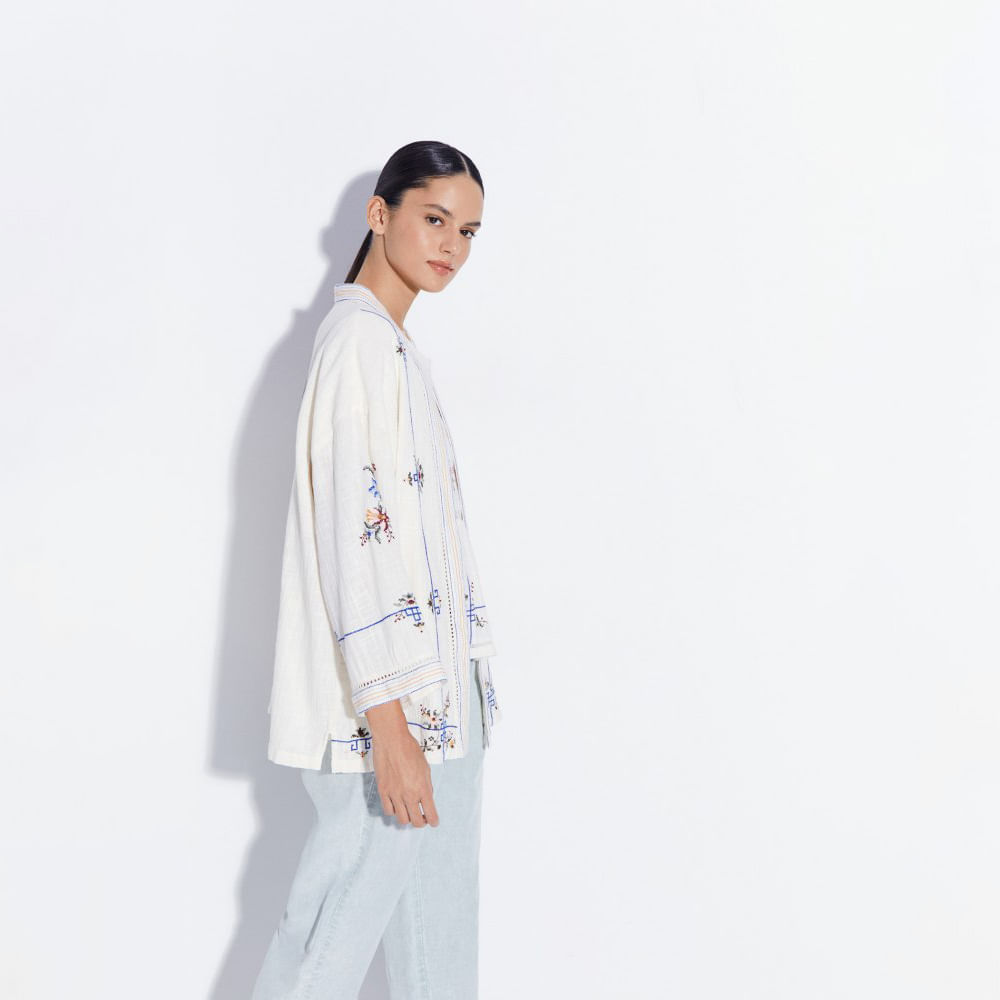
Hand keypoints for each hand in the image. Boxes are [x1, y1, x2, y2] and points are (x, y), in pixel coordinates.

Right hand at [365, 699, 439, 827]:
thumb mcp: (425, 768)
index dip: (433, 821)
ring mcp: (395, 794)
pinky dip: (394, 810)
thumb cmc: (410, 750)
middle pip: (416, 821)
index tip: (434, 822)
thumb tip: (426, 797)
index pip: (430, 814)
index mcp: (423, 788)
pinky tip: (397, 804)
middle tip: (422, 818)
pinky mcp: (383, 791)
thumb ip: (427, 785)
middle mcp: (409, 794)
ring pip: (402, 819)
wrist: (392, 740)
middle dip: (421, 822)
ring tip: (409, 811)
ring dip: (407, 818)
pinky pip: (388, 810)